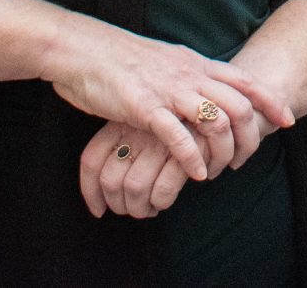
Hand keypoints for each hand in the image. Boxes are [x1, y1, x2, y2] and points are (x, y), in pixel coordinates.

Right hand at [42, 16, 293, 181]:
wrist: (81, 48)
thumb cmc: (118, 58)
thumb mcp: (164, 60)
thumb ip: (186, 74)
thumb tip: (204, 88)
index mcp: (193, 62)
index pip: (244, 80)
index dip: (269, 101)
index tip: (287, 120)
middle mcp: (188, 73)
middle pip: (238, 104)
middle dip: (250, 135)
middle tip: (247, 160)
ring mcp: (167, 89)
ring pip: (215, 119)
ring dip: (223, 150)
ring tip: (219, 172)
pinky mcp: (143, 106)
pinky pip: (178, 135)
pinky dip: (192, 158)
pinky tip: (195, 175)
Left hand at [80, 120, 194, 219]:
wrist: (217, 95)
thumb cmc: (175, 120)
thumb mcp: (143, 125)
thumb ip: (124, 149)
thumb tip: (104, 195)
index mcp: (121, 123)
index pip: (91, 159)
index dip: (90, 191)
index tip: (99, 210)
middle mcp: (136, 130)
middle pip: (110, 180)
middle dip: (119, 205)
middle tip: (133, 210)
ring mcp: (159, 139)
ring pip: (134, 188)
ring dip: (140, 208)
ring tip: (150, 209)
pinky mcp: (183, 150)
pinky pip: (162, 190)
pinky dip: (162, 202)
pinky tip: (166, 201)